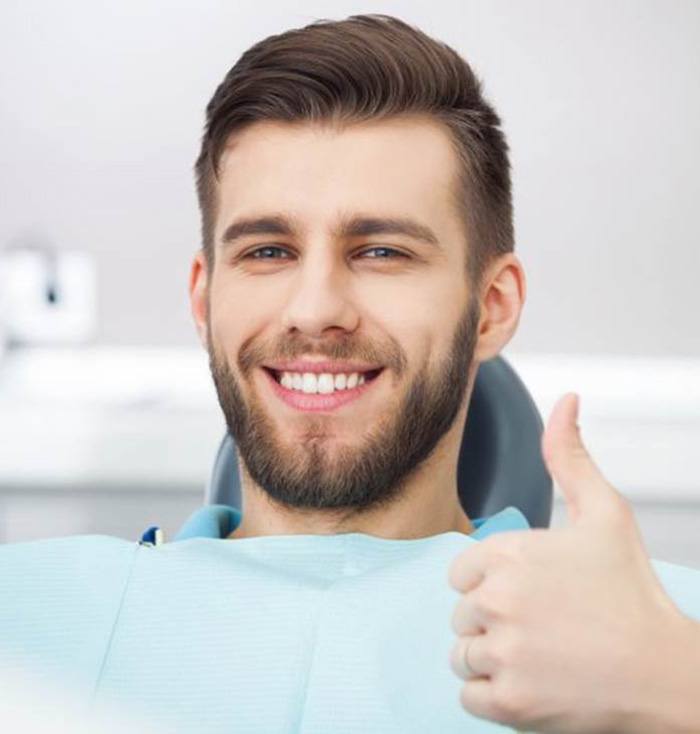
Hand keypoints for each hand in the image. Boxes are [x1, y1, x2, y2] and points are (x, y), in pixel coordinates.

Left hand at [448, 393, 689, 732]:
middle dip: (492, 620)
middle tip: (542, 626)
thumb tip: (565, 400)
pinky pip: (468, 695)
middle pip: (461, 613)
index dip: (489, 583)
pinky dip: (493, 694)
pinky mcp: (510, 703)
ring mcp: (503, 653)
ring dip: (491, 657)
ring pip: (462, 653)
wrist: (667, 672)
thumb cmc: (632, 592)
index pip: (460, 572)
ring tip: (539, 654)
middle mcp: (497, 600)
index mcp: (507, 553)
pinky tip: (532, 682)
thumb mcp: (604, 512)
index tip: (526, 593)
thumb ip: (569, 455)